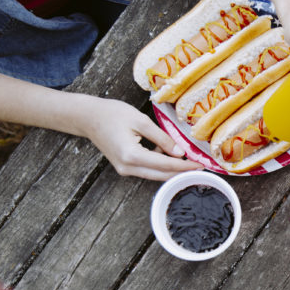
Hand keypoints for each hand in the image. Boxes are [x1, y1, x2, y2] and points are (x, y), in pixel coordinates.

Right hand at [74, 97, 202, 180]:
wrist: (88, 117)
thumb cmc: (112, 114)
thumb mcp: (141, 121)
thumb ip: (162, 138)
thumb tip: (180, 153)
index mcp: (132, 155)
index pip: (166, 165)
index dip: (185, 166)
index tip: (201, 165)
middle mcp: (127, 168)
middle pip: (162, 175)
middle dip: (182, 172)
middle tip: (200, 166)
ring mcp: (124, 170)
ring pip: (155, 174)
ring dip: (171, 168)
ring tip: (187, 157)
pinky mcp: (124, 167)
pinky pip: (147, 170)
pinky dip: (160, 164)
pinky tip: (166, 151)